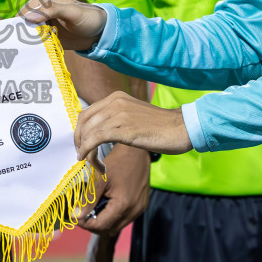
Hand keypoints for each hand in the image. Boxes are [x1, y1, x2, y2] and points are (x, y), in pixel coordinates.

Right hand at [19, 0, 106, 51]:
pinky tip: (38, 53)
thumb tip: (28, 16)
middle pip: (22, 25)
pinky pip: (35, 44)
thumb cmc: (88, 17)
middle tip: (26, 47)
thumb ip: (52, 10)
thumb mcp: (71, 11)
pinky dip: (34, 49)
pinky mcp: (45, 38)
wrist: (99, 32)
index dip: (20, 25)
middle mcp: (38, 12)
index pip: (23, 13)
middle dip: (22, 36)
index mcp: (41, 0)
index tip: (22, 38)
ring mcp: (41, 26)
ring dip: (28, 44)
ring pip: (26, 35)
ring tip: (32, 51)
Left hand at [75, 92, 191, 165]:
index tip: (81, 146)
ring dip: (85, 151)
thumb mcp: (133, 116)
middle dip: (79, 141)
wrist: (182, 128)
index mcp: (116, 98)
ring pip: (88, 132)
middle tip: (82, 156)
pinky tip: (90, 161)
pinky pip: (95, 139)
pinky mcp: (124, 129)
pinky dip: (88, 151)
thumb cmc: (161, 127)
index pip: (86, 113)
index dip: (79, 131)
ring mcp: (119, 114)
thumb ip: (117, 119)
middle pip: (83, 122)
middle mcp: (115, 102)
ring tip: (92, 163)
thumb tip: (100, 133)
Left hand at [78, 145, 149, 236]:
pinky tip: (106, 203)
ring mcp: (139, 209)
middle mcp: (134, 211)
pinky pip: (124, 218)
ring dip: (103, 220)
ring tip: (93, 208)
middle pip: (109, 229)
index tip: (75, 216)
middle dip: (93, 224)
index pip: (101, 226)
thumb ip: (88, 200)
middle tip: (82, 214)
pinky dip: (113, 215)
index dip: (85, 224)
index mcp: (124, 205)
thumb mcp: (99, 180)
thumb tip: (76, 215)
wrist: (137, 151)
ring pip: (117, 225)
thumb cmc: (117, 162)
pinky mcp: (142, 206)